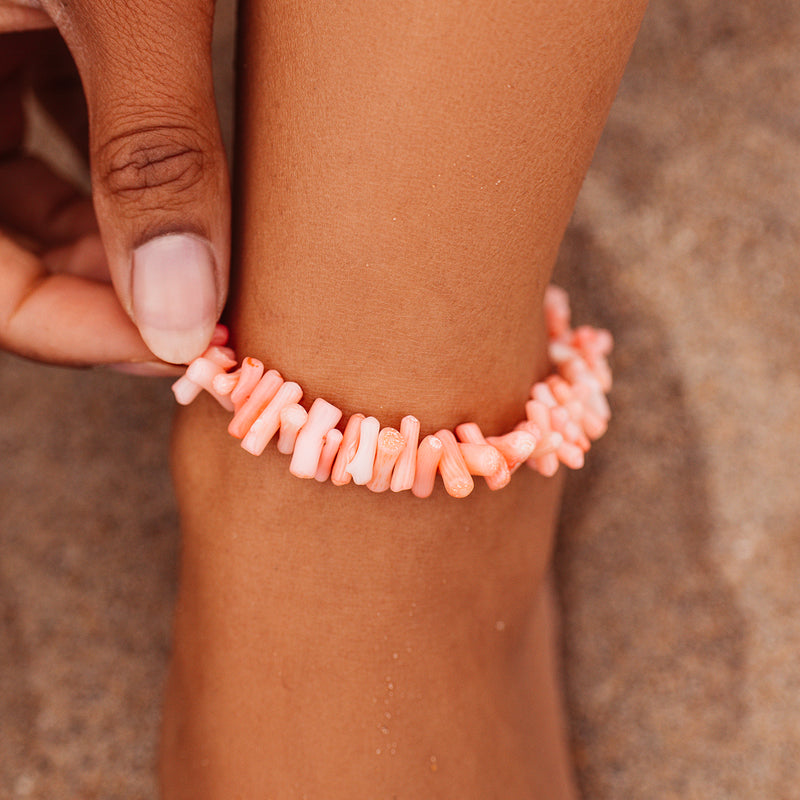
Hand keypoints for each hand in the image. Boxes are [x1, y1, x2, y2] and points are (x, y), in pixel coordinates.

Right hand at [0, 0, 229, 366]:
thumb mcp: (127, 6)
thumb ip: (152, 151)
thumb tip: (182, 310)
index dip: (79, 334)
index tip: (185, 347)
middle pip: (10, 248)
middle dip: (107, 293)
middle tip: (206, 315)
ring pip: (27, 196)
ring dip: (115, 240)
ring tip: (204, 257)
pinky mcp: (19, 28)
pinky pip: (49, 129)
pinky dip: (113, 171)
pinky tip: (178, 182)